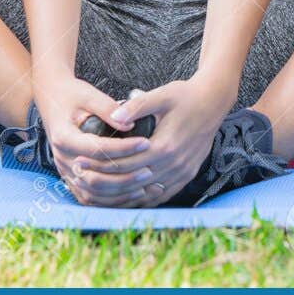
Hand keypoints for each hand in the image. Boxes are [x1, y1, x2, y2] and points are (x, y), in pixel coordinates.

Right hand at [31, 72, 157, 206]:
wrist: (51, 99)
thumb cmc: (71, 94)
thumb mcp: (88, 94)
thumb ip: (107, 108)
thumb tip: (130, 124)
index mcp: (64, 137)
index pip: (97, 149)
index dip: (124, 148)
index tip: (146, 143)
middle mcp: (62, 158)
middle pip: (95, 178)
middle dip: (125, 176)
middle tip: (149, 168)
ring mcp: (64, 171)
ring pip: (92, 193)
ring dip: (119, 193)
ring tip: (144, 185)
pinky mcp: (70, 177)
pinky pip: (89, 197)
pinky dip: (109, 200)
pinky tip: (129, 194)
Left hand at [71, 76, 232, 207]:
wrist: (214, 102)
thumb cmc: (185, 95)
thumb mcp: (161, 95)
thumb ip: (137, 106)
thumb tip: (114, 116)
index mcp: (165, 147)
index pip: (124, 163)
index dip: (99, 164)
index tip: (79, 161)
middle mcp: (174, 165)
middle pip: (131, 182)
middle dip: (102, 181)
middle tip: (79, 176)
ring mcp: (182, 174)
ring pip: (144, 194)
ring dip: (119, 193)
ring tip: (95, 188)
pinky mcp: (186, 176)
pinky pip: (160, 196)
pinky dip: (140, 199)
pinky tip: (123, 195)